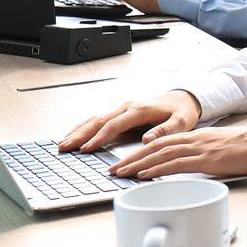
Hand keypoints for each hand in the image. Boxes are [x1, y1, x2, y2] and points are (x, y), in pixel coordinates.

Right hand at [58, 90, 202, 152]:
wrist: (184, 98)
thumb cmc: (182, 111)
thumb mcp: (181, 122)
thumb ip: (164, 130)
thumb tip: (147, 140)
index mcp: (140, 110)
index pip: (114, 125)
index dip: (99, 137)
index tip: (86, 149)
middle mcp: (128, 107)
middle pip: (98, 121)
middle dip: (80, 134)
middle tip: (64, 147)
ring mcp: (123, 109)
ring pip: (95, 119)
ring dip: (78, 131)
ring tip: (62, 144)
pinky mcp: (121, 113)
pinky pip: (100, 120)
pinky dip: (85, 127)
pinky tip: (74, 136)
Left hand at [107, 125, 246, 180]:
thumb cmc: (246, 149)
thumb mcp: (218, 148)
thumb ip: (201, 155)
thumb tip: (188, 167)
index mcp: (194, 137)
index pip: (159, 142)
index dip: (139, 152)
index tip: (124, 161)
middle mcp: (192, 140)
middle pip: (153, 147)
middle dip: (130, 158)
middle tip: (112, 169)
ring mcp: (197, 149)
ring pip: (159, 154)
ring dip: (136, 164)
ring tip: (120, 173)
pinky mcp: (205, 160)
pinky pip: (175, 164)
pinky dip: (156, 169)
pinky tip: (144, 174)